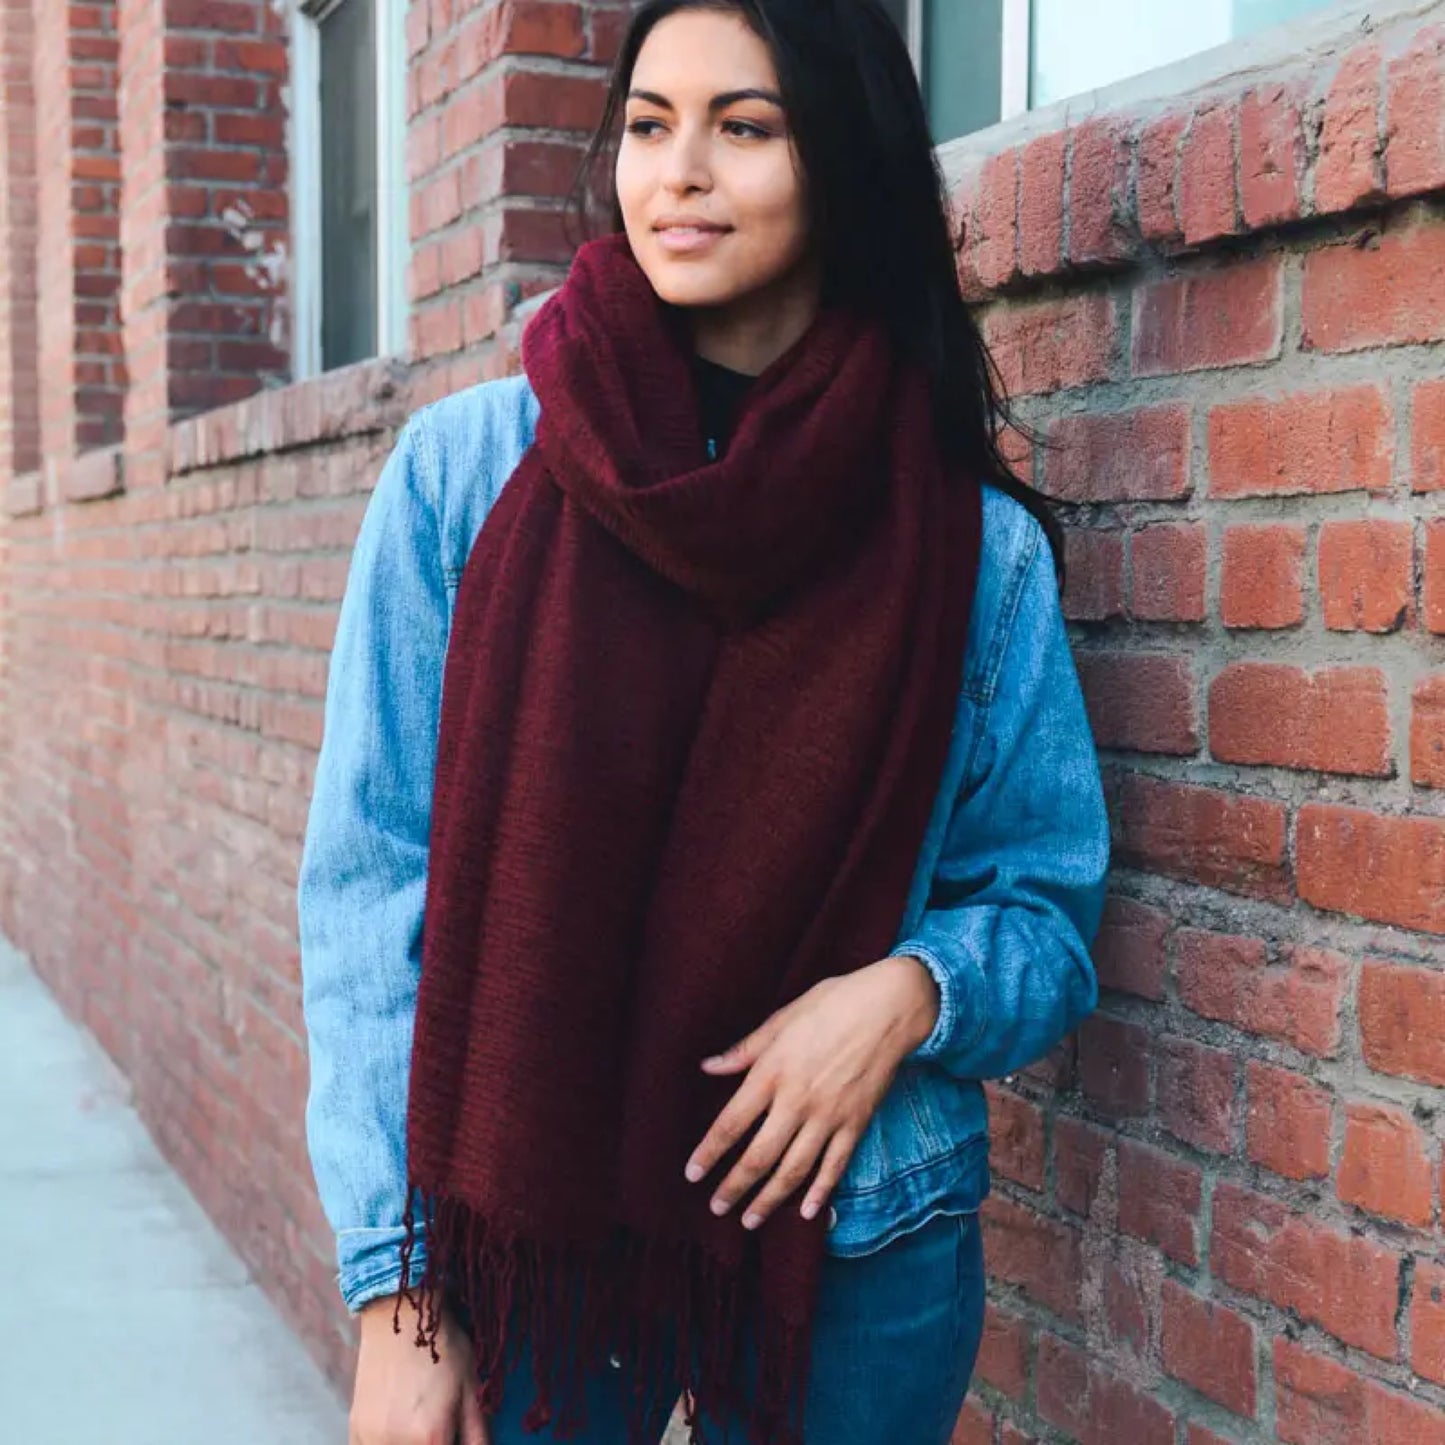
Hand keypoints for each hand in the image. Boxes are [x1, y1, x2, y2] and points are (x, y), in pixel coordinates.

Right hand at [350, 1293, 489, 1444]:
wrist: (400, 1314)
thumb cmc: (441, 1346)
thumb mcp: (471, 1388)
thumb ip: (477, 1434)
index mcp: (430, 1439)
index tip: (455, 1435)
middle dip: (434, 1444)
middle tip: (443, 1426)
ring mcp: (371, 1440)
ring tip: (421, 1423)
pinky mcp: (356, 1431)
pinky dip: (388, 1444)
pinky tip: (400, 1428)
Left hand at [684, 955, 939, 1230]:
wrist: (889, 1007)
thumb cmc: (832, 1003)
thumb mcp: (782, 1018)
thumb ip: (745, 1049)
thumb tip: (708, 1067)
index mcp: (773, 1072)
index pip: (731, 1123)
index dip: (709, 1152)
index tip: (692, 1174)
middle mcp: (797, 1101)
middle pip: (759, 1156)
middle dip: (735, 1186)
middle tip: (716, 1208)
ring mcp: (829, 1116)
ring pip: (794, 1169)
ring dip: (769, 1199)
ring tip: (750, 1220)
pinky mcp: (856, 1123)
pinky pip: (835, 1165)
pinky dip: (820, 1192)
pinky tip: (805, 1212)